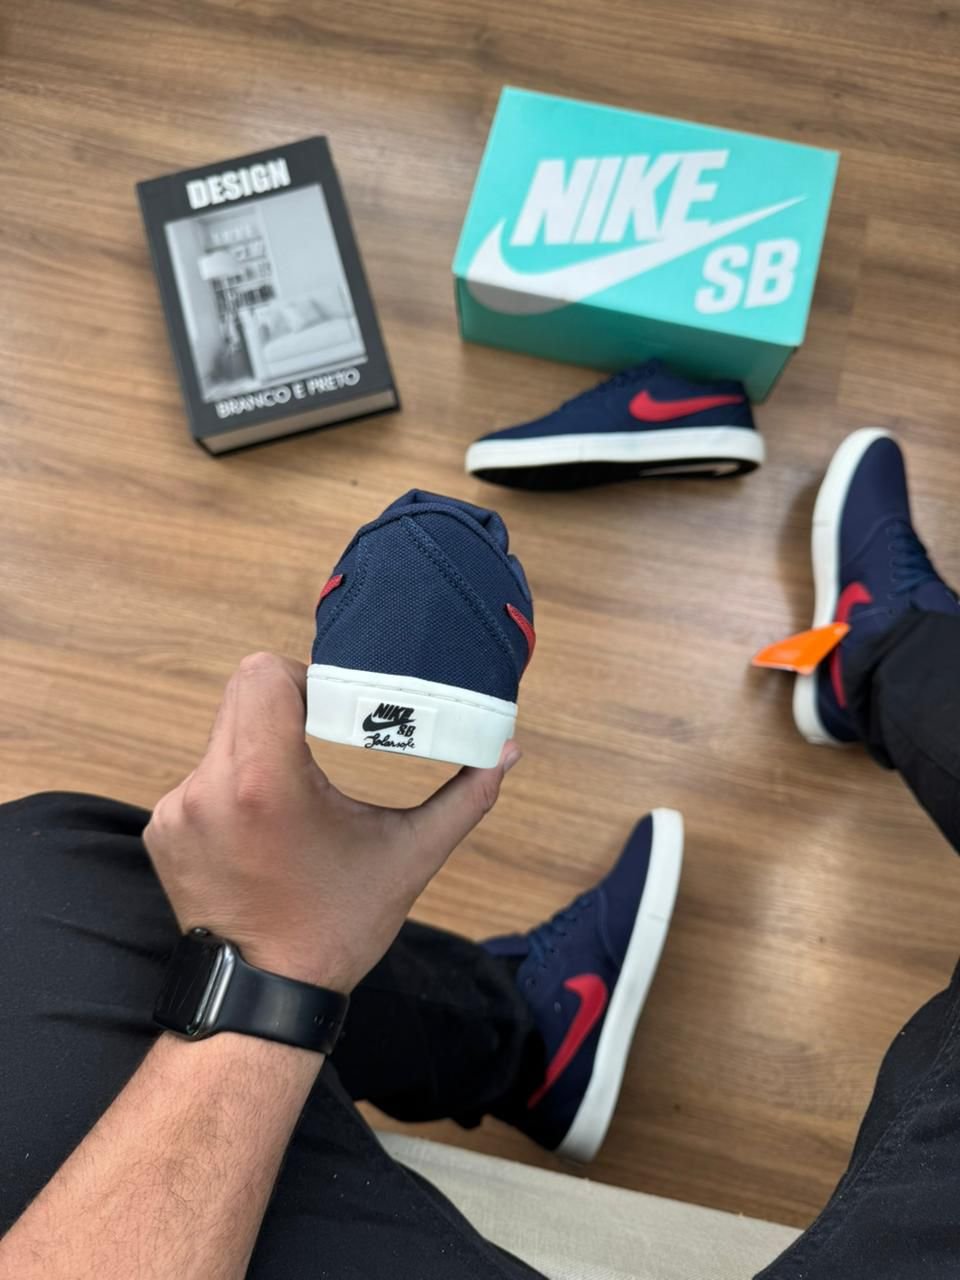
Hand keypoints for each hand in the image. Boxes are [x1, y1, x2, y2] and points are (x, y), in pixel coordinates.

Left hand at [143, 652, 518, 991]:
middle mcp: (210, 787)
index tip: (334, 705)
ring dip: (259, 746)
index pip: (263, 673)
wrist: (265, 995)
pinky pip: (201, 777)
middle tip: (323, 734)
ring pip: (223, 735)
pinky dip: (233, 787)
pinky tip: (263, 827)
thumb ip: (464, 798)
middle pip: (242, 695)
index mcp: (267, 782)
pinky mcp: (163, 829)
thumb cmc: (338, 926)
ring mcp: (179, 809)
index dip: (303, 677)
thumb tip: (506, 752)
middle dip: (286, 705)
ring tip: (294, 793)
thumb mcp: (409, 856)